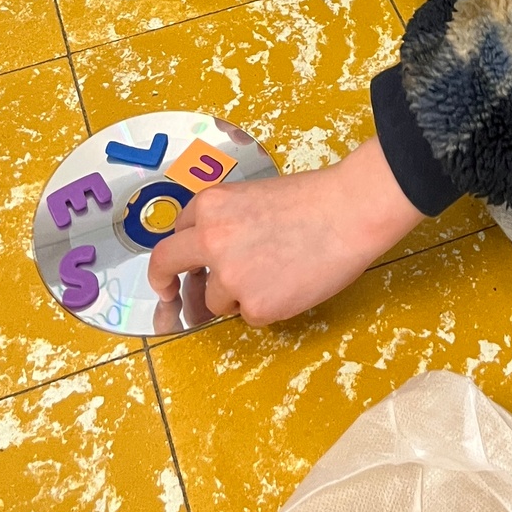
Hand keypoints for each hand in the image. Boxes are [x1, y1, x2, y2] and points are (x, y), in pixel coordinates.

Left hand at [146, 139, 424, 326]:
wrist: (349, 213)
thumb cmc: (311, 199)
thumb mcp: (252, 198)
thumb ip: (224, 223)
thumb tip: (212, 254)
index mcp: (209, 206)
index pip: (176, 234)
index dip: (180, 250)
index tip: (178, 265)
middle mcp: (209, 241)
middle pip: (165, 266)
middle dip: (163, 281)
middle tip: (168, 293)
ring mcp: (228, 277)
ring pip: (215, 298)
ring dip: (235, 294)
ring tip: (275, 273)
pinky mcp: (254, 307)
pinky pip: (248, 314)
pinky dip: (266, 306)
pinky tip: (291, 284)